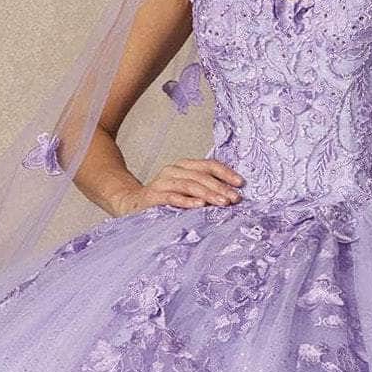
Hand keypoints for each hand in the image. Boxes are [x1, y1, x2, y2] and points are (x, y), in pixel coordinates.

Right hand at [110, 158, 244, 214]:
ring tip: (223, 203)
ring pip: (189, 185)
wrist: (130, 205)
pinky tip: (200, 206)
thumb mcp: (185, 192)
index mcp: (184, 167)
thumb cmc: (164, 201)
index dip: (226, 173)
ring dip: (208, 194)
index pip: (208, 165)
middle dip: (220, 187)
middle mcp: (173, 170)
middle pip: (201, 175)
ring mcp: (162, 182)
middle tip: (235, 198)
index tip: (241, 184)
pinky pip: (172, 197)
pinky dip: (187, 201)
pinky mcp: (153, 196)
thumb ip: (203, 190)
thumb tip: (231, 196)